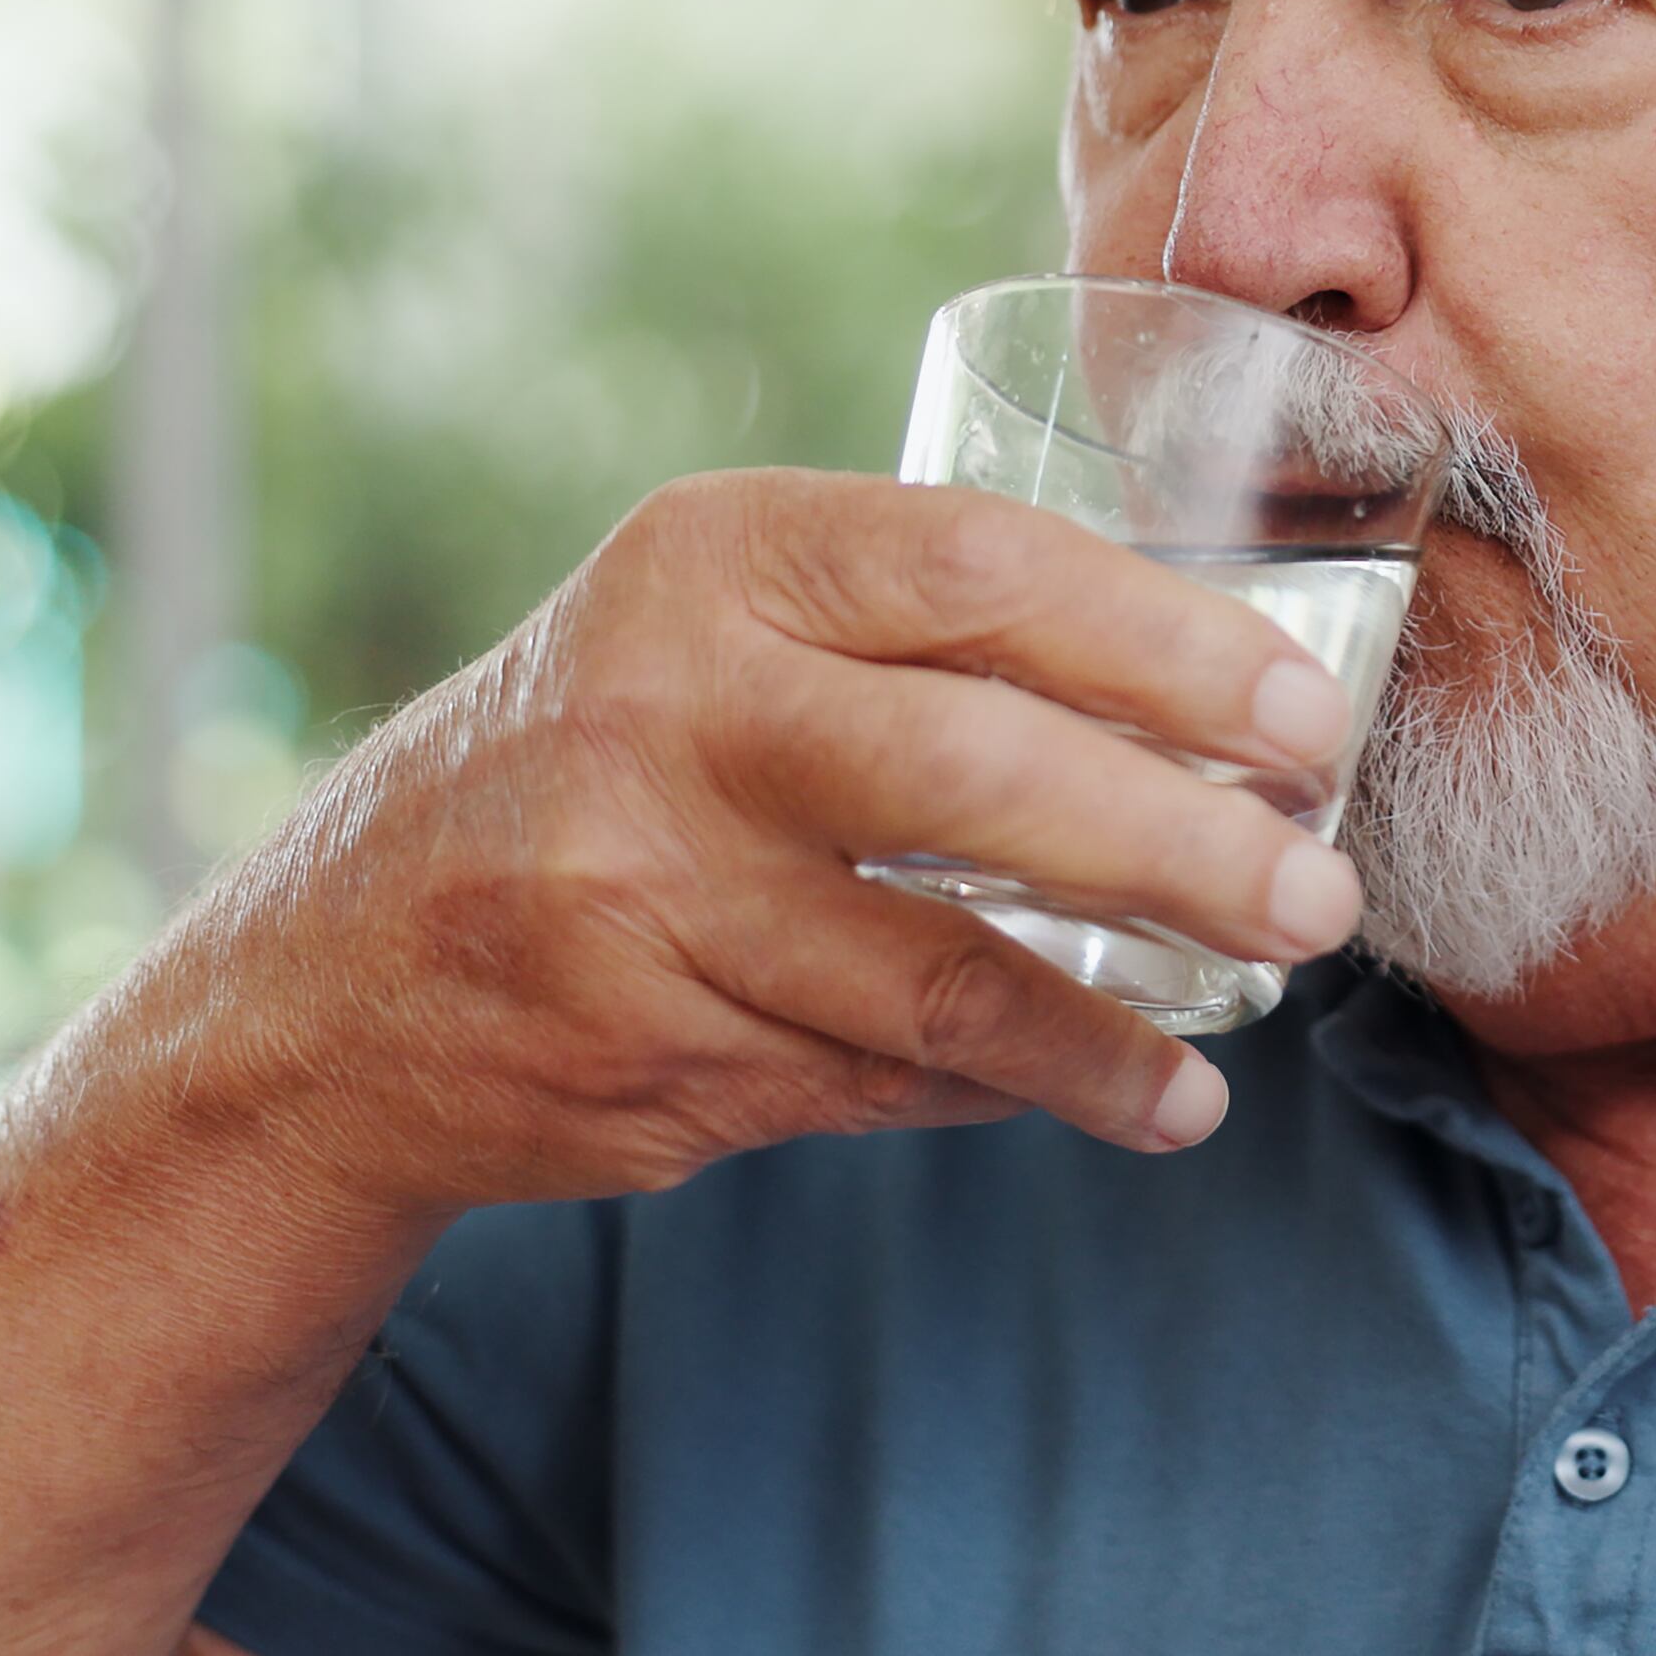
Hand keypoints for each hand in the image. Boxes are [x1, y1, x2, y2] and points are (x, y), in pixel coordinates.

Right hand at [108, 468, 1367, 1218]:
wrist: (337, 972)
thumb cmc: (607, 760)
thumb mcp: (711, 627)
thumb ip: (911, 633)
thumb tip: (1215, 708)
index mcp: (714, 560)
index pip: (982, 569)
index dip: (1170, 644)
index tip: (1305, 720)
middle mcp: (666, 710)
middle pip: (977, 774)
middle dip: (1180, 844)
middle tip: (1317, 897)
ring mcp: (639, 893)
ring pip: (938, 976)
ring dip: (1111, 1031)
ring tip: (1230, 1054)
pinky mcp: (640, 1048)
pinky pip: (876, 1078)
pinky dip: (1009, 1091)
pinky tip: (1110, 1094)